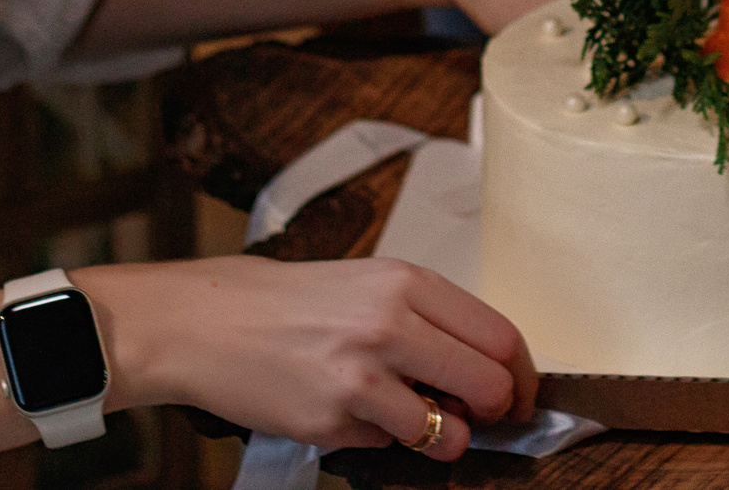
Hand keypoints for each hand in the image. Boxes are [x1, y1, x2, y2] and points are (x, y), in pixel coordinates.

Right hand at [90, 256, 536, 460]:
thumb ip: (425, 318)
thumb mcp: (367, 283)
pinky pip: (386, 445)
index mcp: (407, 282)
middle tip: (484, 417)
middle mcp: (390, 324)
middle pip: (490, 384)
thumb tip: (483, 364)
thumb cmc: (287, 301)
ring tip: (419, 424)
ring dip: (445, 438)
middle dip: (497, 411)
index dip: (522, 374)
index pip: (500, 335)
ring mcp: (361, 376)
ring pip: (448, 431)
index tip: (521, 393)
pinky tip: (351, 414)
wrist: (205, 322)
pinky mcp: (331, 420)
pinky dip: (381, 439)